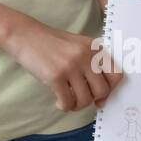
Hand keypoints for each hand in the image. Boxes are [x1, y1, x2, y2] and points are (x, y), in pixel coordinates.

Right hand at [5, 18, 121, 111]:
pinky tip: (58, 102)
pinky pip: (67, 102)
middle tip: (80, 99)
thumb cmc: (49, 43)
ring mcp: (71, 65)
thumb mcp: (76, 45)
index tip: (100, 96)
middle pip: (102, 90)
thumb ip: (91, 62)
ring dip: (76, 105)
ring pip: (85, 99)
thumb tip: (102, 92)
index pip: (116, 75)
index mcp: (94, 48)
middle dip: (92, 99)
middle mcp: (85, 56)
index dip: (110, 90)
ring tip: (67, 100)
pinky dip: (64, 106)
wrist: (23, 35)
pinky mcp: (55, 76)